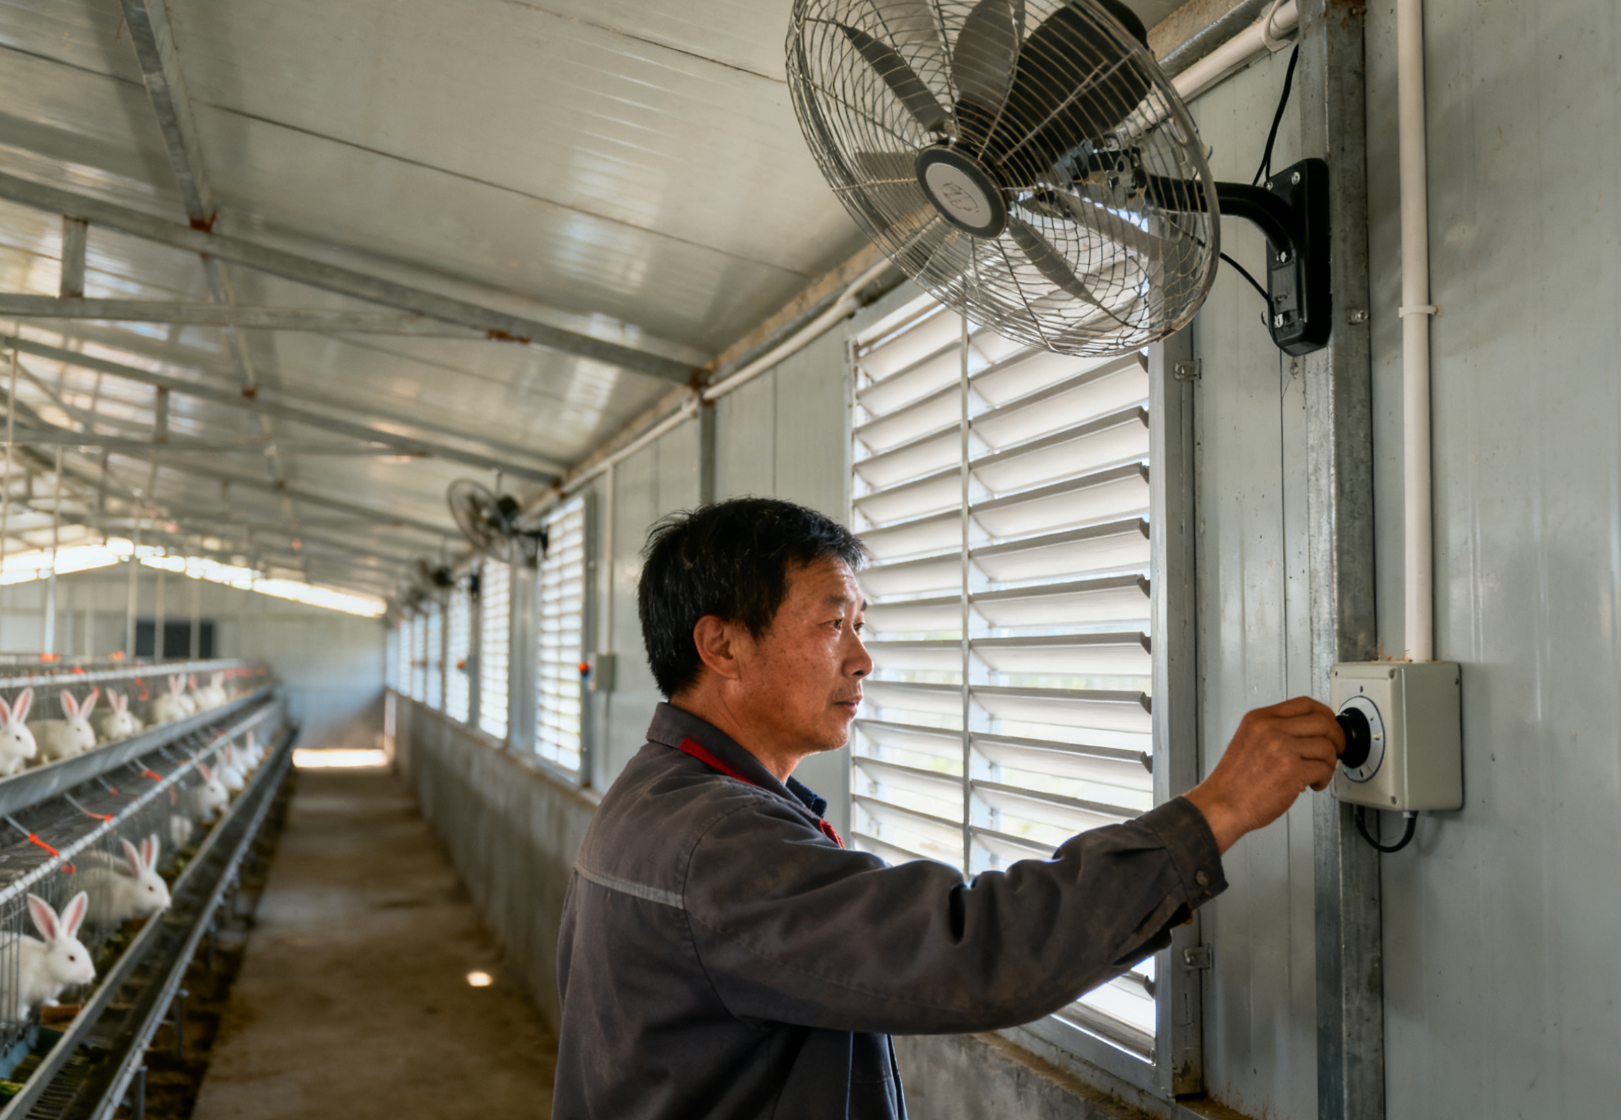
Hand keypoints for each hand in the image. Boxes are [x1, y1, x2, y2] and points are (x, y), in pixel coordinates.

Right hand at [1183, 696, 1342, 852]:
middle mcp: (1271, 730)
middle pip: (1323, 722)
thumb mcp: (1248, 740)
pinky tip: (1312, 784)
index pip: (1304, 704)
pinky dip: (1324, 779)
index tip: (1330, 724)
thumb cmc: (1234, 780)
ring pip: (1327, 747)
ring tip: (1317, 773)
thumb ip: (1274, 731)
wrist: (1222, 804)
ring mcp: (1282, 749)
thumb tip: (1308, 732)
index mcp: (1259, 719)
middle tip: (1336, 750)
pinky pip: (1324, 769)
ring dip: (1329, 763)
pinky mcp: (1293, 771)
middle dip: (1336, 738)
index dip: (1325, 714)